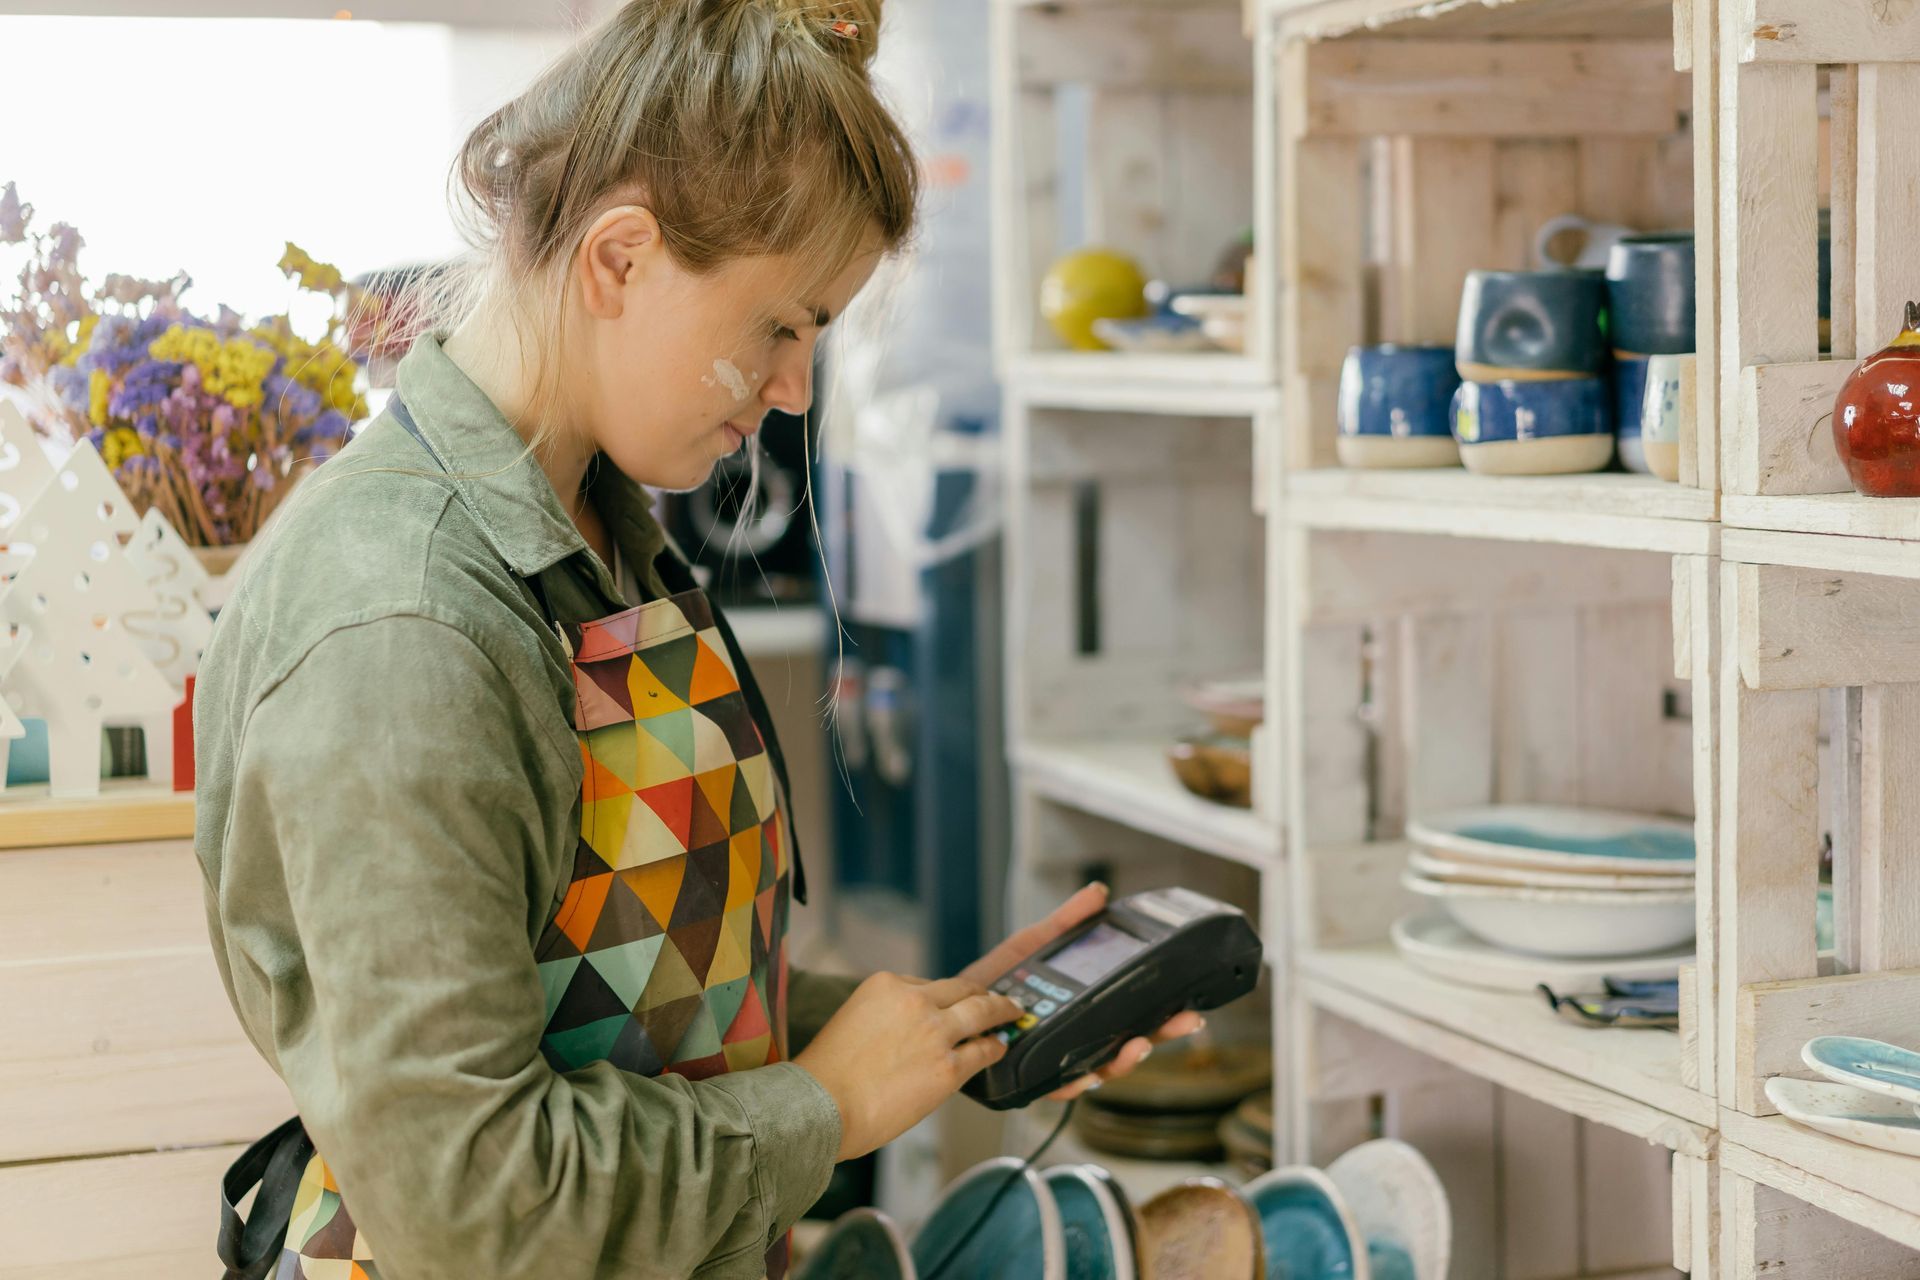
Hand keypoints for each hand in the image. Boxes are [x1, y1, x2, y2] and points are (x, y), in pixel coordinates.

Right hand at [794, 973, 1021, 1161]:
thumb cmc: (825, 1075)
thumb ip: (883, 1018)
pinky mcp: (948, 1067)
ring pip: (982, 1012)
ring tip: (1013, 1013)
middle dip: (982, 993)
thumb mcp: (851, 1021)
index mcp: (885, 985)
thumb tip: (908, 1035)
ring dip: (1002, 1011)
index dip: (944, 997)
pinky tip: (1000, 1048)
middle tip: (997, 999)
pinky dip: (995, 1047)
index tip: (953, 1003)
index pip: (927, 985)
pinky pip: (984, 1051)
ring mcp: (935, 1032)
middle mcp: (914, 1000)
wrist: (819, 1106)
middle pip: (962, 990)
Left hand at [959, 883, 1206, 1102]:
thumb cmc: (992, 983)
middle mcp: (1076, 1039)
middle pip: (1128, 1043)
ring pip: (1101, 1067)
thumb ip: (1066, 921)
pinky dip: (1076, 1082)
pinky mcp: (1031, 1078)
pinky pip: (1058, 1086)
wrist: (949, 1008)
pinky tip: (1089, 1075)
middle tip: (1184, 1022)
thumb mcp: (1032, 945)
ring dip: (1124, 1060)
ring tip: (1138, 1044)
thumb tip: (1098, 892)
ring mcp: (1056, 1060)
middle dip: (1160, 1035)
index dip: (1162, 1014)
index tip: (1186, 1006)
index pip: (1132, 1015)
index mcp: (1084, 1009)